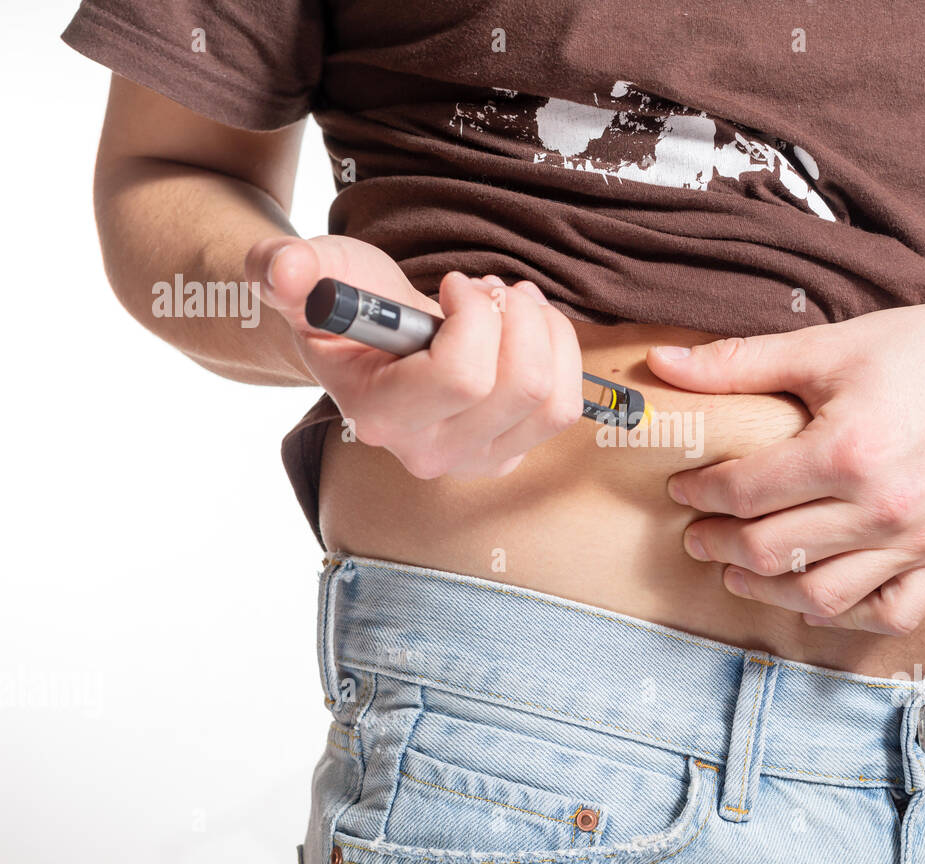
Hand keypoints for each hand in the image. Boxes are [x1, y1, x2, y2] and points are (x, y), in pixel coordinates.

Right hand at [246, 235, 582, 478]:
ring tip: (511, 303)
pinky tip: (527, 328)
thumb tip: (287, 271)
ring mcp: (474, 459)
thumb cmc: (342, 303)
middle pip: (520, 387)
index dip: (476, 315)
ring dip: (544, 334)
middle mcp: (429, 452)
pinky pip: (565, 406)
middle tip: (487, 289)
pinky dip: (561, 355)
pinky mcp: (509, 451)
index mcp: (379, 415)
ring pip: (550, 399)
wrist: (364, 339)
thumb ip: (284, 267)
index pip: (461, 377)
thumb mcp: (307, 272)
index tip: (455, 284)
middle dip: (516, 318)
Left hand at [646, 289, 924, 635]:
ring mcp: (917, 542)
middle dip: (719, 544)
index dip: (700, 494)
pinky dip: (845, 617)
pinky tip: (811, 598)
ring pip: (820, 596)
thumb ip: (738, 363)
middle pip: (771, 550)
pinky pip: (889, 614)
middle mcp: (881, 508)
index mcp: (845, 451)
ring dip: (765, 590)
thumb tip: (660, 366)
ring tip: (735, 571)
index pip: (745, 492)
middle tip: (696, 534)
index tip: (681, 490)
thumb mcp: (827, 346)